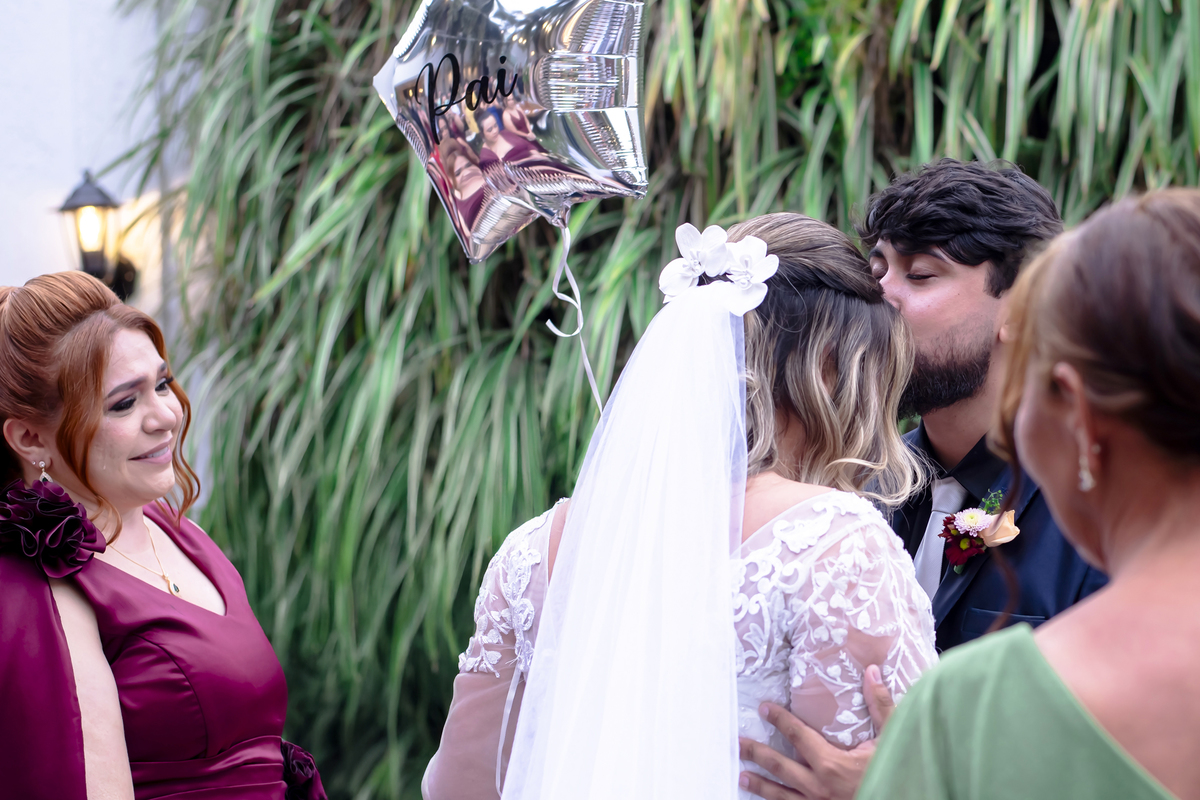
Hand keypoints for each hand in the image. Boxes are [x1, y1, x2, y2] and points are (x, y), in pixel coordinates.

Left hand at [738, 664, 894, 799]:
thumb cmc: (896, 774)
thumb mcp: (891, 739)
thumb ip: (881, 706)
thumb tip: (873, 672)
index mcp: (831, 764)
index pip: (797, 736)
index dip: (779, 720)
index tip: (764, 708)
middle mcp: (818, 786)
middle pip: (779, 766)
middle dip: (756, 753)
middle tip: (738, 744)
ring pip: (780, 794)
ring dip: (760, 784)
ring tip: (741, 776)